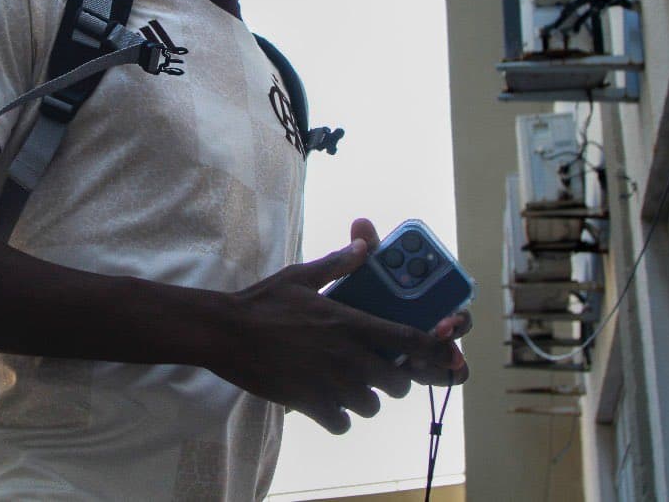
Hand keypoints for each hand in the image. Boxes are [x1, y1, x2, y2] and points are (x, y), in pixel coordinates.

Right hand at [209, 237, 463, 434]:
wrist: (225, 333)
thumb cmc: (262, 302)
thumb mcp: (300, 276)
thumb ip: (337, 264)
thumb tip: (363, 245)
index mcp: (349, 322)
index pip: (408, 340)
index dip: (433, 352)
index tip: (443, 357)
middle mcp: (347, 356)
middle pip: (397, 382)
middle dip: (394, 380)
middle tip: (379, 372)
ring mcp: (329, 383)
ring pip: (371, 406)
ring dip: (365, 400)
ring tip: (348, 388)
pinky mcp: (309, 404)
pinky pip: (341, 423)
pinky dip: (338, 417)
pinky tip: (326, 404)